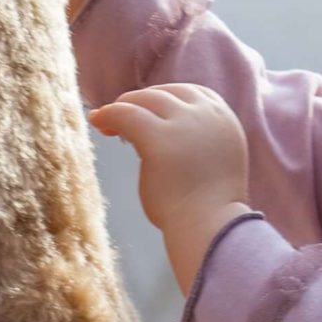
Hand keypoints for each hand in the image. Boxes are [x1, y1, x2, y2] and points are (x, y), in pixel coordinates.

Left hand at [86, 82, 250, 289]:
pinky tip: (97, 121)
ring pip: (144, 99)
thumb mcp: (211, 163)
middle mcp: (208, 116)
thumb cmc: (206, 209)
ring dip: (123, 107)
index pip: (192, 93)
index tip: (148, 111)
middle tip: (121, 119)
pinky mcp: (159, 138)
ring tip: (107, 123)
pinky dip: (108, 114)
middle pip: (165, 93)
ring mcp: (185, 124)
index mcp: (225, 121)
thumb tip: (166, 137)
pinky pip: (125, 114)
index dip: (166, 98)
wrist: (209, 228)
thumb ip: (197, 143)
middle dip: (141, 102)